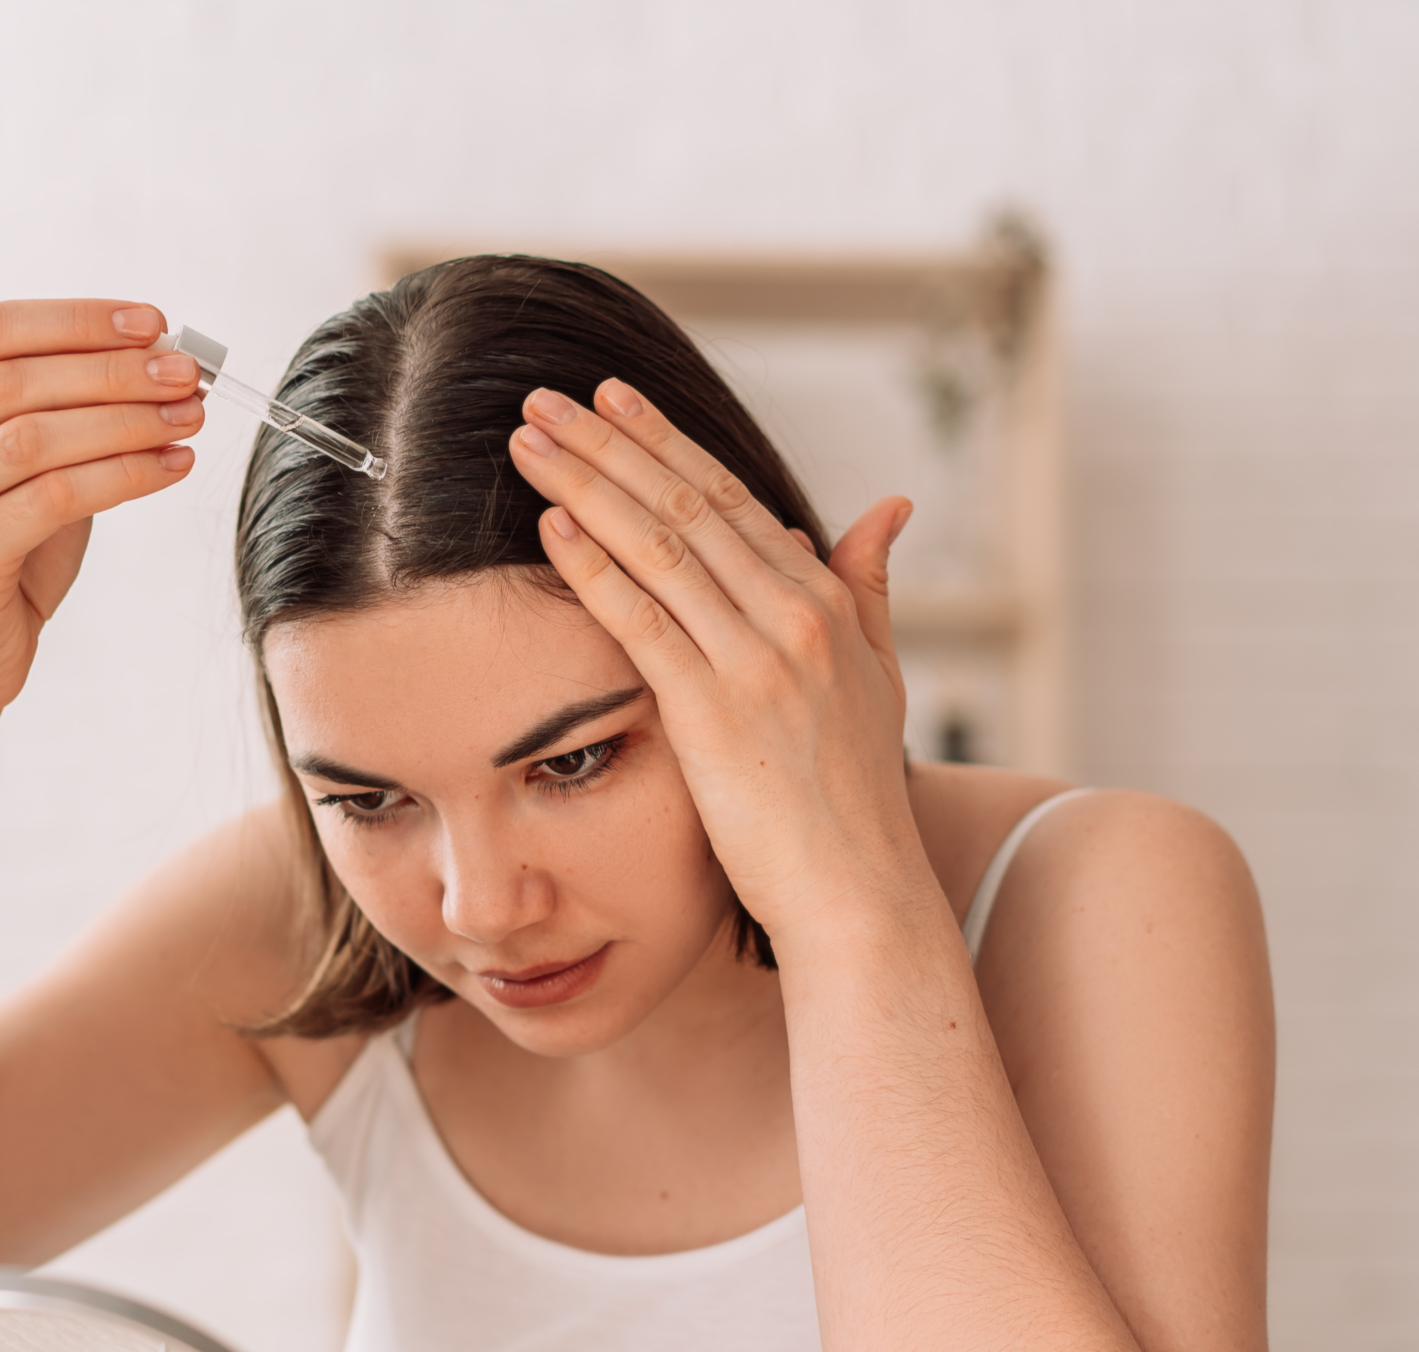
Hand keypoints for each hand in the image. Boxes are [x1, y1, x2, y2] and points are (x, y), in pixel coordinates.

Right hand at [0, 300, 204, 721]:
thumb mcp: (11, 459)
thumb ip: (54, 404)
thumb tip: (154, 356)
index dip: (74, 320)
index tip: (151, 324)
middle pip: (11, 381)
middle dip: (111, 370)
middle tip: (185, 373)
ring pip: (34, 438)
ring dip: (126, 420)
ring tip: (189, 416)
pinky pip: (54, 498)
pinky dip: (124, 475)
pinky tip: (170, 467)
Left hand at [506, 380, 928, 945]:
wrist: (858, 889)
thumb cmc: (855, 796)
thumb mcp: (879, 677)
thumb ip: (869, 587)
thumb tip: (890, 505)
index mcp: (825, 603)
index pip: (731, 499)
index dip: (665, 442)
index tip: (611, 400)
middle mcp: (794, 616)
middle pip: (686, 504)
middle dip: (609, 444)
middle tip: (545, 396)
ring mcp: (755, 660)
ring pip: (659, 545)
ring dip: (586, 484)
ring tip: (528, 440)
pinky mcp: (713, 712)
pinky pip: (642, 620)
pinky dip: (595, 565)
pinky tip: (552, 523)